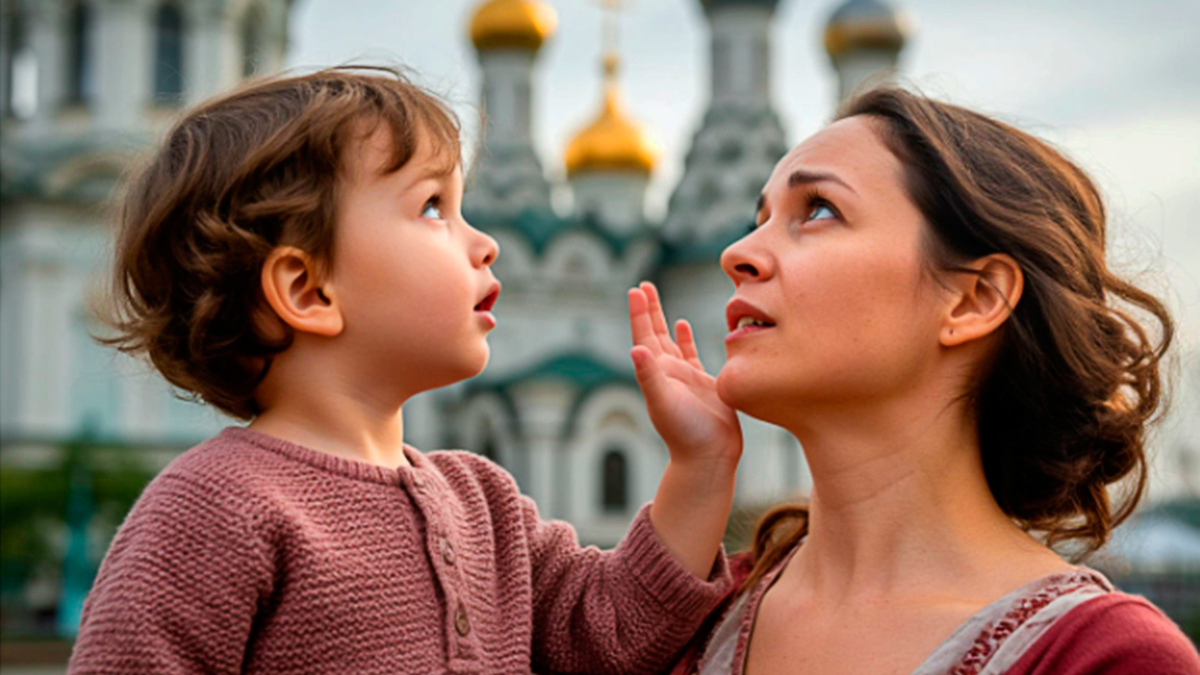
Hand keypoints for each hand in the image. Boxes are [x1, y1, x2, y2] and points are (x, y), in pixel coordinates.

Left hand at [628, 282, 741, 470]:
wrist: (708, 457)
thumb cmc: (685, 433)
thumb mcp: (664, 402)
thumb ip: (650, 375)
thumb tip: (635, 348)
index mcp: (656, 373)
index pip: (644, 335)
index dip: (639, 313)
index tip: (636, 289)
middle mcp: (667, 372)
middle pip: (654, 333)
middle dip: (649, 308)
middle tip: (643, 285)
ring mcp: (684, 377)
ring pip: (670, 340)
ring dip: (663, 319)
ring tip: (657, 299)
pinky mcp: (703, 383)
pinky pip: (691, 354)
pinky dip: (685, 338)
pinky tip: (683, 325)